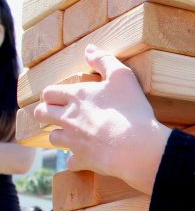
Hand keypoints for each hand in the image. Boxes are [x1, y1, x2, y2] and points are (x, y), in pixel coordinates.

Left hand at [33, 45, 170, 193]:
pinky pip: (71, 162)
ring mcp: (73, 141)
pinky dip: (76, 159)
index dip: (53, 94)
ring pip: (53, 138)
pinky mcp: (82, 159)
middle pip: (41, 114)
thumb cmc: (130, 109)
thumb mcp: (123, 77)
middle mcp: (68, 118)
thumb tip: (89, 48)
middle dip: (45, 113)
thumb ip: (104, 60)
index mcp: (76, 96)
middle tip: (57, 114)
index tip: (60, 96)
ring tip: (72, 135)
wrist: (136, 146)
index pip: (49, 93)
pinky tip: (85, 157)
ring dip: (60, 136)